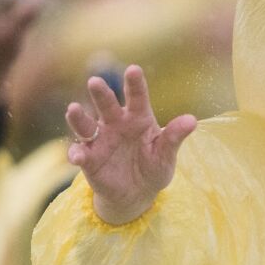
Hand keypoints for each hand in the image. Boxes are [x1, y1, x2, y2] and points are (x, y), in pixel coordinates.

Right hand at [65, 65, 195, 224]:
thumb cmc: (154, 168)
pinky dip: (76, 153)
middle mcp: (116, 123)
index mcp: (138, 118)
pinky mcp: (89, 158)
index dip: (135, 83)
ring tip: (73, 109)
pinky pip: (80, 153)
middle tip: (95, 82)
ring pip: (86, 124)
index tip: (133, 70)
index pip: (137, 97)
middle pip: (107, 105)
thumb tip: (192, 120)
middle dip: (101, 93)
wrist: (137, 194)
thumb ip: (174, 137)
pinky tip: (77, 156)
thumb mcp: (166, 155)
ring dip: (79, 117)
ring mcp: (99, 140)